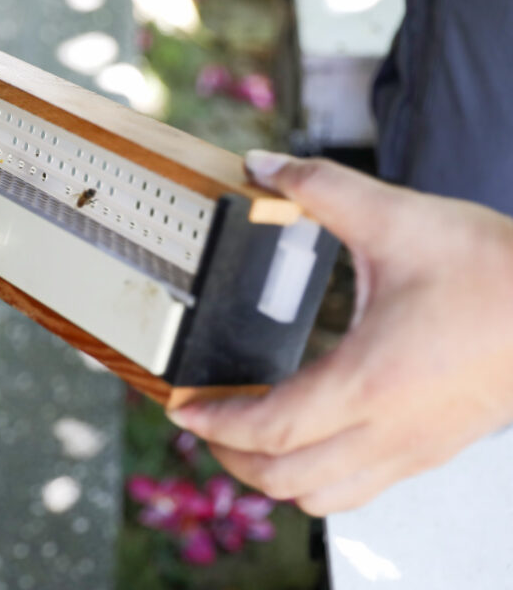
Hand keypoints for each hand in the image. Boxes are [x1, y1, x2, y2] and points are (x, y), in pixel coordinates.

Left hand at [168, 151, 512, 515]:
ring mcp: (414, 448)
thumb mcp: (399, 217)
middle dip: (231, 457)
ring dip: (272, 476)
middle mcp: (390, 429)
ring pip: (323, 497)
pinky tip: (308, 434)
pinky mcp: (433, 449)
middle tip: (204, 422)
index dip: (216, 423)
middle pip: (285, 481)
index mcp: (370, 381)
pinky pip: (359, 487)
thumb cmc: (493, 271)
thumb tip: (264, 167)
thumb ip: (323, 189)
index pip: (271, 428)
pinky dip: (317, 476)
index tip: (183, 408)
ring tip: (246, 435)